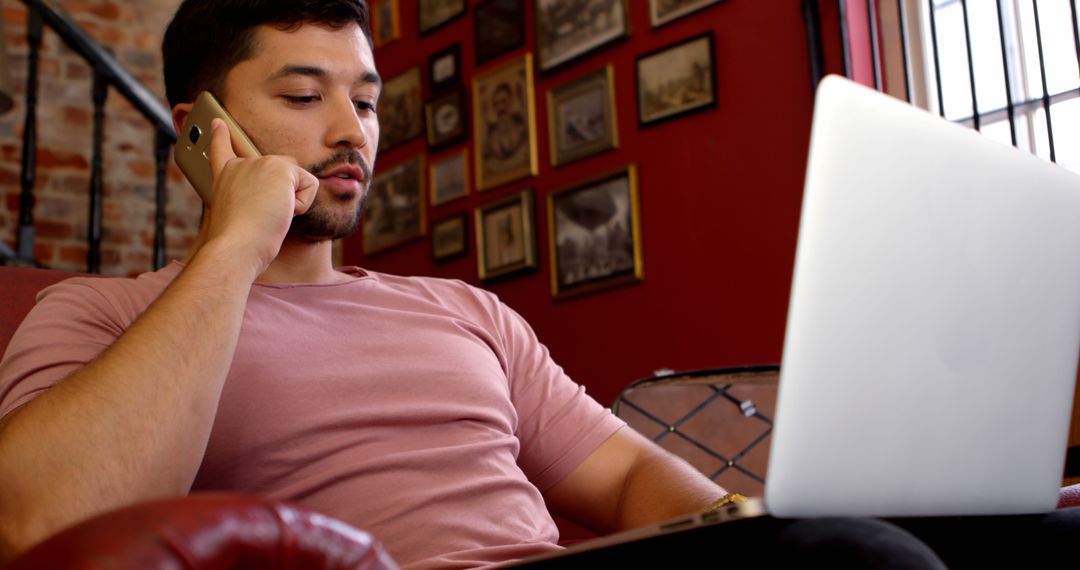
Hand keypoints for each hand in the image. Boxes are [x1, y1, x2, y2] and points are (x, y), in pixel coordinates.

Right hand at [201, 118, 319, 273]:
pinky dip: (302, 204)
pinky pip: (310, 185)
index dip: (221, 135)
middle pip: (282, 173)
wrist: (236, 246)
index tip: (218, 122)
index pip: (222, 149)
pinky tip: (281, 212)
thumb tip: (281, 199)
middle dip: (283, 197)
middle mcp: (240, 165)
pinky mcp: (280, 168)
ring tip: (269, 215)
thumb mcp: (240, 217)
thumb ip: (253, 200)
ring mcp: (260, 163)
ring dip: (292, 202)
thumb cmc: (238, 243)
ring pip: (297, 180)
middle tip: (262, 217)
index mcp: (225, 176)